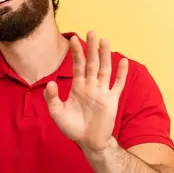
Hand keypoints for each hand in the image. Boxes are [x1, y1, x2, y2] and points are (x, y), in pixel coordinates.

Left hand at [44, 30, 128, 152]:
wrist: (88, 141)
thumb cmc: (72, 127)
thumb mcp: (57, 112)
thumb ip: (51, 98)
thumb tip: (50, 83)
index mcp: (78, 86)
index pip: (77, 65)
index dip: (76, 52)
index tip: (73, 38)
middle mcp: (90, 85)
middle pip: (92, 63)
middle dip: (91, 48)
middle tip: (92, 31)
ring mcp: (102, 91)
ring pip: (104, 69)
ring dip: (105, 56)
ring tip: (105, 41)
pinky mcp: (112, 100)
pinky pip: (117, 85)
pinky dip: (121, 74)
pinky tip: (123, 61)